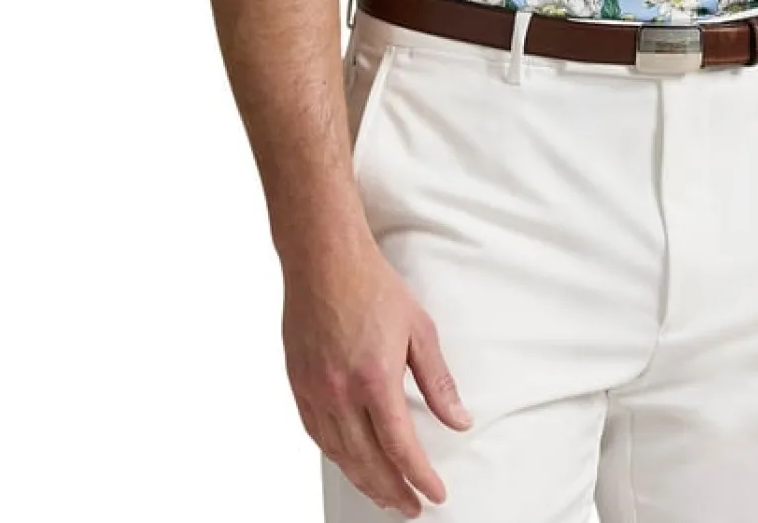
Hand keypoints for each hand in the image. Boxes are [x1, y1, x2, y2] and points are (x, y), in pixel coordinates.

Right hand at [282, 240, 469, 517]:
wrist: (324, 259)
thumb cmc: (373, 286)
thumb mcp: (419, 329)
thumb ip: (438, 381)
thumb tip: (459, 420)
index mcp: (375, 379)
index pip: (400, 448)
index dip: (419, 477)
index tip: (435, 494)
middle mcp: (340, 393)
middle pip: (368, 461)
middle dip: (393, 490)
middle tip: (412, 506)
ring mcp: (315, 391)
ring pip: (340, 455)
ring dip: (365, 481)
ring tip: (386, 494)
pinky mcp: (298, 385)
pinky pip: (318, 436)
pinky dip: (338, 457)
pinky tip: (352, 463)